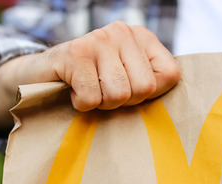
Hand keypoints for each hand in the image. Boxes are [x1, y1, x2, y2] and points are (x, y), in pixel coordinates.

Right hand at [0, 21, 180, 129]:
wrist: (39, 76)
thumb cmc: (90, 84)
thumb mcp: (127, 81)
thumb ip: (152, 86)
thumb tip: (182, 114)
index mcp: (142, 37)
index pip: (170, 76)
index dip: (149, 96)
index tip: (129, 93)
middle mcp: (122, 32)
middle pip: (143, 89)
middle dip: (122, 102)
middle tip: (103, 93)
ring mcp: (98, 39)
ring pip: (118, 94)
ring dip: (101, 104)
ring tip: (89, 91)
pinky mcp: (75, 53)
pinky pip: (92, 98)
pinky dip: (81, 104)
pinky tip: (73, 91)